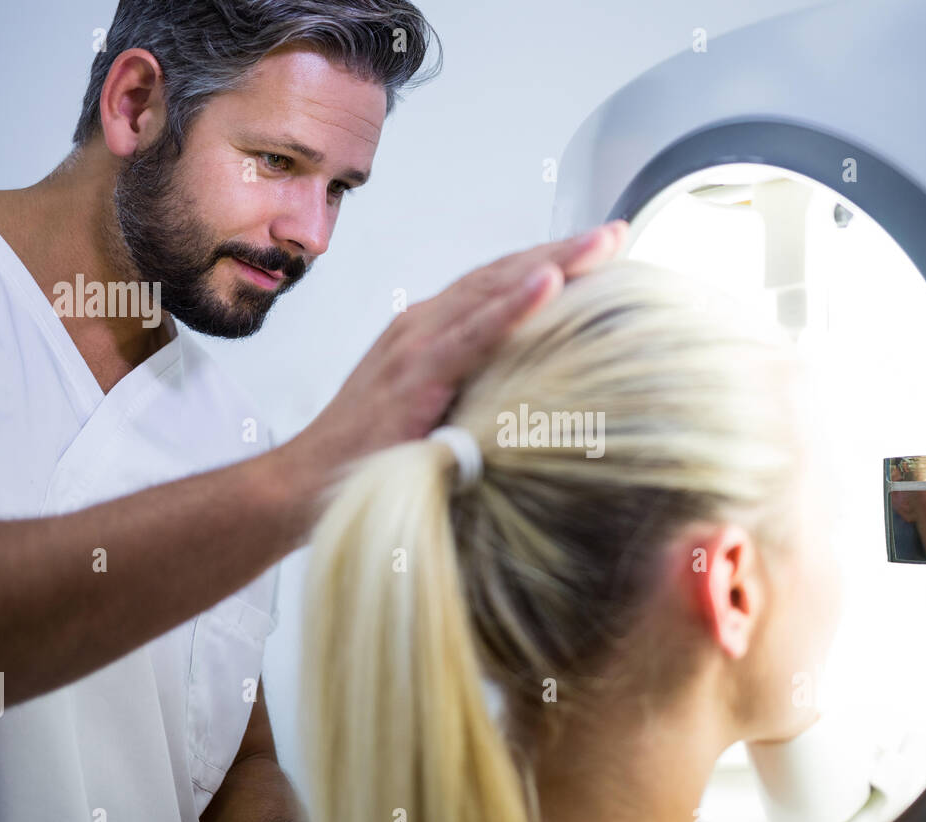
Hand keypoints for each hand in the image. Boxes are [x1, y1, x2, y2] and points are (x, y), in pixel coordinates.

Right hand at [285, 221, 628, 473]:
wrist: (307, 484)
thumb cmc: (371, 453)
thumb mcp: (434, 413)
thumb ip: (473, 393)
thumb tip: (534, 398)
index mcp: (431, 331)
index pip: (499, 283)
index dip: (550, 260)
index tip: (603, 248)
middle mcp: (423, 326)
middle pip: (503, 275)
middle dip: (563, 250)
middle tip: (618, 232)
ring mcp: (415, 345)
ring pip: (493, 291)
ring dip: (552, 263)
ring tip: (601, 243)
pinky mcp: (413, 376)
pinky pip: (472, 335)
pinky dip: (513, 306)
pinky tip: (550, 285)